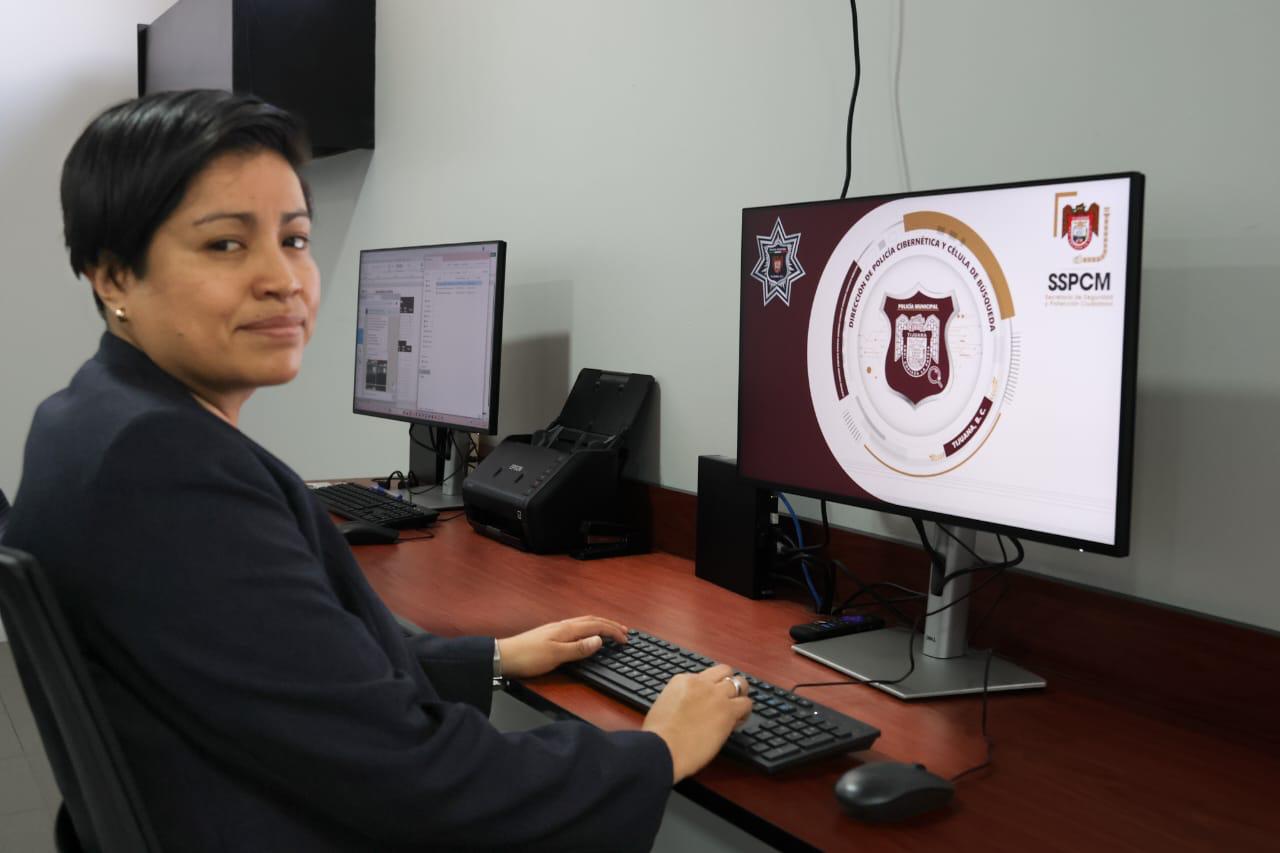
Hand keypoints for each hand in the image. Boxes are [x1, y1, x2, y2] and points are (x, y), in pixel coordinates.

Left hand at [496, 615, 628, 678]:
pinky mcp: (551, 633)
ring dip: (600, 624)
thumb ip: (579, 648)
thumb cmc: (529, 657)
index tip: (626, 639)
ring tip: (610, 630)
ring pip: (584, 621)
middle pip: (592, 620)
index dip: (613, 631)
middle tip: (625, 631)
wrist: (504, 656)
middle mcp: (563, 625)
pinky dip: (589, 627)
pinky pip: (577, 626)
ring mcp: (556, 628)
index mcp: (567, 629)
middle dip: (610, 624)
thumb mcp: (556, 656)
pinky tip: (586, 633)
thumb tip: (600, 640)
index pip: (596, 626)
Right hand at [642, 664, 752, 782]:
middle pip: (726, 672)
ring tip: (738, 709)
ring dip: (741, 695)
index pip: (706, 676)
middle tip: (729, 698)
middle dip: (729, 683)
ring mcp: (716, 695)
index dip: (711, 687)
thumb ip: (679, 701)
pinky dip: (745, 712)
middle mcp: (702, 683)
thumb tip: (689, 709)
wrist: (663, 748)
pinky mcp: (728, 711)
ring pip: (740, 683)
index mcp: (683, 680)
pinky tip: (737, 722)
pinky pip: (746, 704)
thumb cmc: (658, 736)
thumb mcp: (664, 706)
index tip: (711, 700)